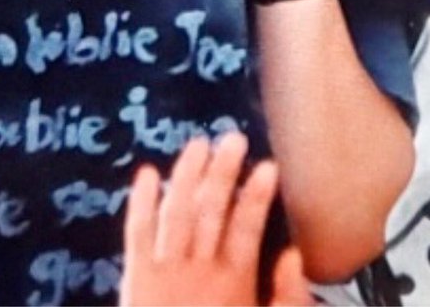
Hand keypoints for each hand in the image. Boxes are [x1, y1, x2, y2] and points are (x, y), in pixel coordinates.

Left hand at [121, 133, 311, 306]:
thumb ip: (286, 298)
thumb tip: (292, 255)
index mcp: (235, 284)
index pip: (248, 226)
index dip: (257, 193)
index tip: (268, 166)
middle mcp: (201, 271)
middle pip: (213, 208)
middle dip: (224, 171)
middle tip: (233, 138)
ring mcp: (168, 272)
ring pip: (178, 210)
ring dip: (187, 174)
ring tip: (197, 144)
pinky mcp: (137, 279)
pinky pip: (138, 232)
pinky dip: (141, 202)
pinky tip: (146, 175)